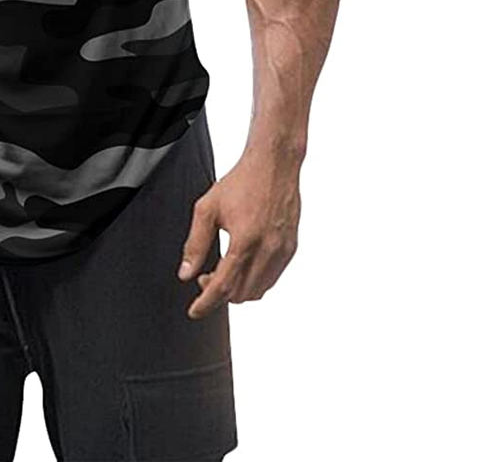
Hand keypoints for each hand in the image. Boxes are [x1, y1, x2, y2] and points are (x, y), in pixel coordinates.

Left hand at [177, 145, 300, 318]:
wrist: (273, 166)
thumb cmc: (240, 183)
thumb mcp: (207, 209)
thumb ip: (196, 243)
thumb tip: (185, 272)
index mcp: (245, 242)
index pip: (223, 286)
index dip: (206, 303)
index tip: (195, 311)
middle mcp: (268, 250)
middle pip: (241, 294)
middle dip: (219, 293)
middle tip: (204, 277)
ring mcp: (282, 251)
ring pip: (259, 290)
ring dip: (238, 290)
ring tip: (222, 271)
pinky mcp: (291, 248)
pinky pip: (272, 278)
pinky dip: (255, 281)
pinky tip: (242, 266)